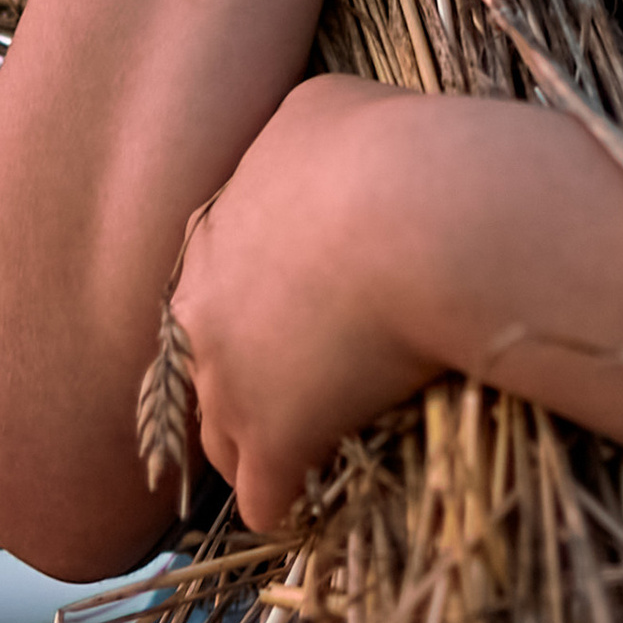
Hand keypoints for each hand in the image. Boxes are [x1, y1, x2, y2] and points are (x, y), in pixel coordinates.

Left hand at [169, 76, 454, 528]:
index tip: (286, 311)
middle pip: (201, 355)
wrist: (422, 215)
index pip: (216, 276)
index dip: (250, 299)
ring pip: (218, 430)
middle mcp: (203, 299)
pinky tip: (300, 514)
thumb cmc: (390, 146)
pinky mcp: (274, 433)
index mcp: (216, 223)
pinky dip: (280, 501)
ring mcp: (230, 373)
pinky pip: (262, 490)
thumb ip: (301, 135)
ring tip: (279, 465)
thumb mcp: (327, 109)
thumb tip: (323, 146)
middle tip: (279, 390)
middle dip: (233, 373)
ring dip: (245, 447)